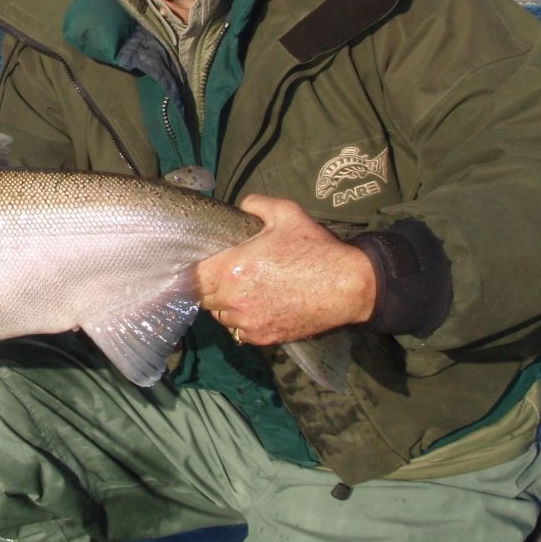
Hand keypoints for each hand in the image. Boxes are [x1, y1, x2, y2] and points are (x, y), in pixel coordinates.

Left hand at [196, 195, 376, 344]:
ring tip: (242, 291)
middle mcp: (235, 299)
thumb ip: (256, 205)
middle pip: (204, 298)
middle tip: (224, 276)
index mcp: (232, 269)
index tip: (201, 265)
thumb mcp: (286, 213)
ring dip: (225, 305)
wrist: (347, 286)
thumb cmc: (315, 249)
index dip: (193, 271)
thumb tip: (241, 207)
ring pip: (220, 317)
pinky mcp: (263, 337)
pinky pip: (239, 332)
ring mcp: (249, 322)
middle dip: (210, 287)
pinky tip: (256, 307)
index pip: (193, 277)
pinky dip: (242, 322)